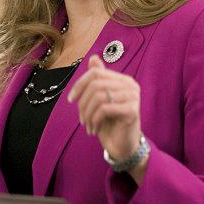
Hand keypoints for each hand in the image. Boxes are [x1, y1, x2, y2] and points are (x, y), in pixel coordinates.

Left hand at [67, 55, 146, 180]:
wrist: (123, 145)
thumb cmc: (111, 122)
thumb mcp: (100, 100)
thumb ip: (98, 80)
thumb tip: (93, 58)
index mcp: (123, 80)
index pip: (96, 72)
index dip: (80, 84)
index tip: (71, 99)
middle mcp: (130, 85)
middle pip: (96, 84)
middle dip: (83, 103)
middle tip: (81, 118)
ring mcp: (133, 97)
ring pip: (98, 97)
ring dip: (88, 114)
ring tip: (88, 125)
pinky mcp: (132, 110)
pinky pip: (104, 109)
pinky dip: (95, 120)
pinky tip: (94, 129)